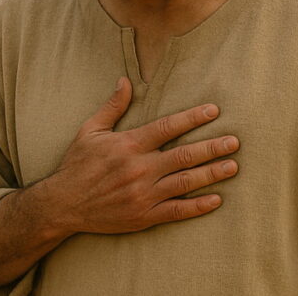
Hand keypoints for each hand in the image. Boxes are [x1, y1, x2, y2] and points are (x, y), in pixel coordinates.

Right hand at [47, 77, 238, 234]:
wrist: (62, 205)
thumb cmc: (76, 165)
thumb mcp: (90, 131)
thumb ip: (112, 107)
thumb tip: (125, 80)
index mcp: (129, 145)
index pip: (167, 127)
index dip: (193, 118)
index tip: (214, 110)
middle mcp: (139, 169)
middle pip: (184, 155)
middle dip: (212, 147)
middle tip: (235, 142)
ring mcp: (143, 194)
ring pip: (185, 182)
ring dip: (212, 174)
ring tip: (233, 166)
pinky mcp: (144, 216)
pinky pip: (176, 211)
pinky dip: (198, 206)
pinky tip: (216, 199)